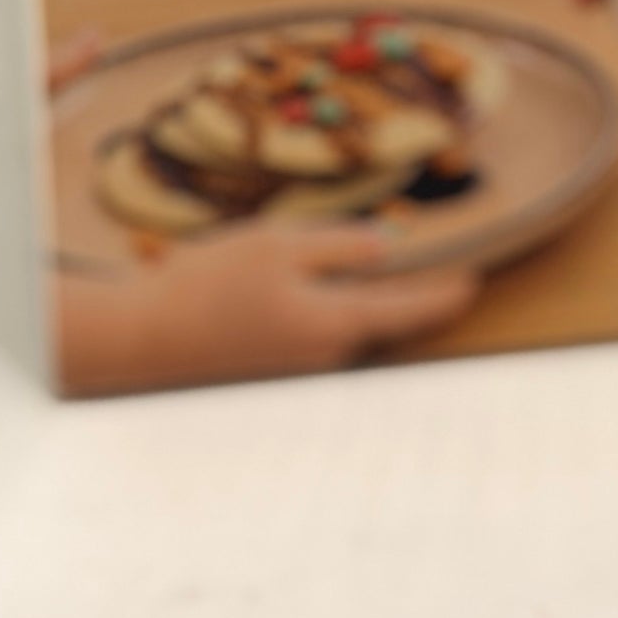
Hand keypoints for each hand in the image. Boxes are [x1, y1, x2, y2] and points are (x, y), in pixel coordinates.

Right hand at [55, 224, 477, 395]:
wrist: (141, 341)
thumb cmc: (208, 286)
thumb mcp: (280, 246)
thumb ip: (339, 247)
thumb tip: (387, 248)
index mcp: (334, 326)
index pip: (408, 310)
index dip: (445, 294)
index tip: (476, 282)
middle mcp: (323, 359)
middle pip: (379, 324)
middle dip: (405, 300)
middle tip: (434, 271)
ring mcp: (295, 370)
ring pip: (344, 330)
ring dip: (360, 305)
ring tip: (367, 272)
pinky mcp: (269, 371)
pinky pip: (314, 336)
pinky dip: (326, 314)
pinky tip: (304, 290)